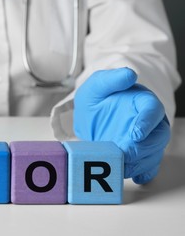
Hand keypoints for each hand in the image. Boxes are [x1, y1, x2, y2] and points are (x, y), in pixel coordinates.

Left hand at [74, 67, 169, 183]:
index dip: (146, 122)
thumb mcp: (97, 86)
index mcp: (142, 102)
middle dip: (143, 148)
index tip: (136, 133)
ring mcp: (145, 140)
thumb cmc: (98, 99)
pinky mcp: (139, 155)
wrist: (91, 116)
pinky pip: (147, 167)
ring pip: (153, 154)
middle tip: (125, 154)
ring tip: (122, 167)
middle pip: (158, 136)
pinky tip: (131, 175)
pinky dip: (141, 173)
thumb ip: (110, 79)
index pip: (152, 109)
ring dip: (140, 162)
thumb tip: (129, 75)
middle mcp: (149, 122)